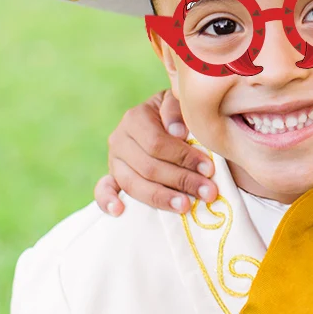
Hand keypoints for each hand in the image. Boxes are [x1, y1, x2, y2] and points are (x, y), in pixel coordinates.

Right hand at [95, 91, 216, 215]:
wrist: (165, 118)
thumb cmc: (178, 111)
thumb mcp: (181, 102)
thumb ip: (177, 110)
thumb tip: (177, 133)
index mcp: (135, 118)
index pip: (157, 143)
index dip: (183, 157)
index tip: (208, 169)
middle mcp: (119, 139)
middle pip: (149, 167)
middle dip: (182, 181)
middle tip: (208, 192)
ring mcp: (113, 160)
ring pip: (133, 184)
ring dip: (161, 197)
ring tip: (185, 206)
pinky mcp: (112, 176)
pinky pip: (103, 190)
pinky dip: (107, 201)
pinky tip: (119, 211)